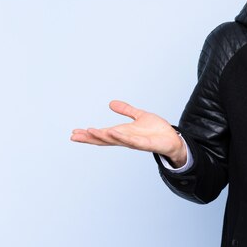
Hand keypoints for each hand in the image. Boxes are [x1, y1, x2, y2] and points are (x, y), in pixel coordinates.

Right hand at [71, 100, 186, 166]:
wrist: (172, 139)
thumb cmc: (156, 130)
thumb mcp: (139, 116)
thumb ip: (126, 110)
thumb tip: (111, 103)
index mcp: (122, 133)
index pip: (102, 134)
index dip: (89, 134)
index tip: (74, 132)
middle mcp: (125, 139)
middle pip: (104, 139)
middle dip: (89, 138)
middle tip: (74, 136)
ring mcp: (134, 142)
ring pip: (114, 140)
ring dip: (102, 136)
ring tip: (89, 131)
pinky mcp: (144, 143)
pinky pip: (131, 140)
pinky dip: (121, 136)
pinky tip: (112, 132)